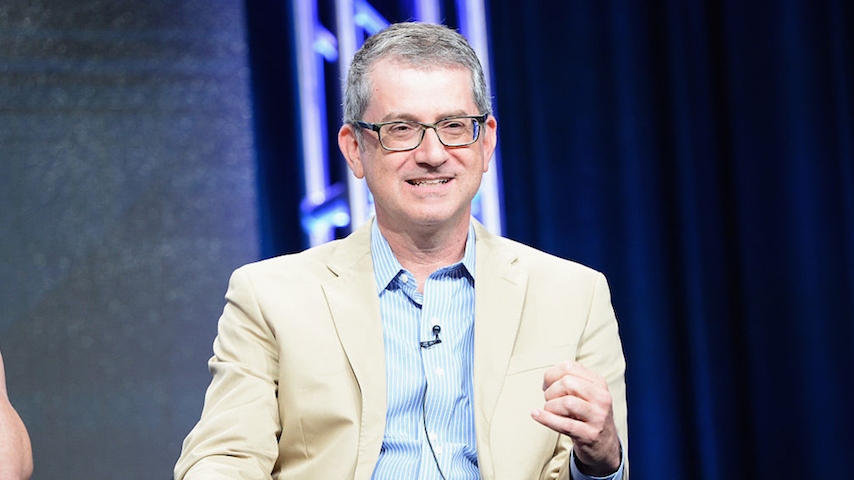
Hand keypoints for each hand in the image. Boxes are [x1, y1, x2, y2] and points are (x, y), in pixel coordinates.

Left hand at [531, 361, 620, 475]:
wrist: (604, 443)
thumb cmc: (587, 414)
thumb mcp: (586, 393)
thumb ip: (570, 381)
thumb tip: (547, 379)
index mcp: (598, 383)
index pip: (569, 367)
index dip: (551, 374)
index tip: (546, 385)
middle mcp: (601, 398)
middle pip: (567, 383)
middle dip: (551, 391)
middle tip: (550, 400)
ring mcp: (597, 417)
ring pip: (566, 403)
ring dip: (550, 406)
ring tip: (550, 411)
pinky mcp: (590, 434)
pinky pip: (564, 424)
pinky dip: (546, 419)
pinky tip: (536, 415)